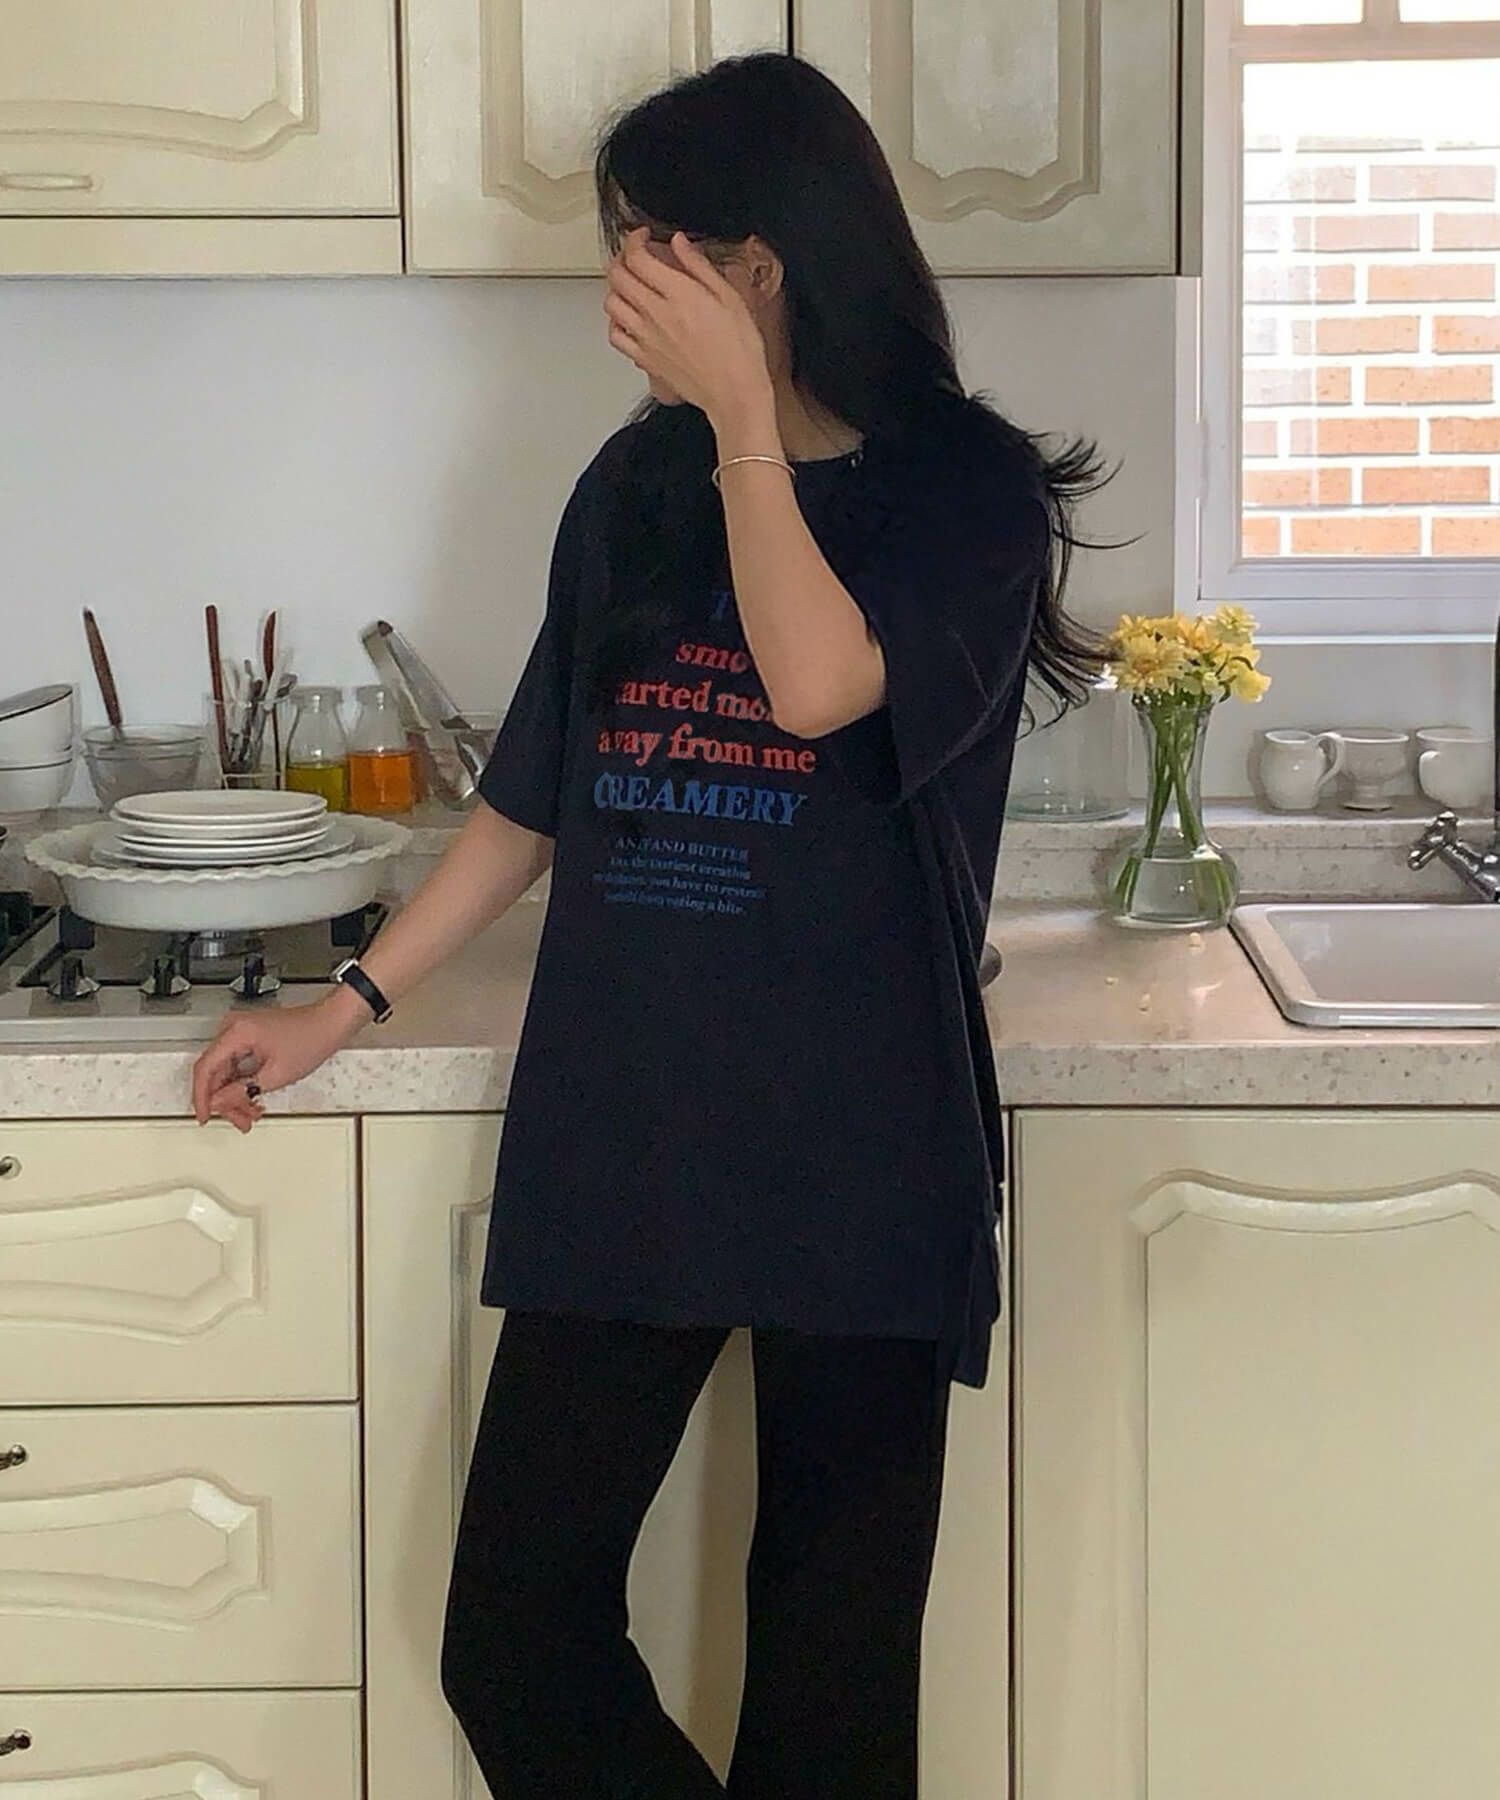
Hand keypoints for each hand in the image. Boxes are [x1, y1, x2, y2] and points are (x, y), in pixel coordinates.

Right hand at [192, 998, 357, 1132]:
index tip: (204, 1116)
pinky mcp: (249, 1037)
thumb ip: (242, 1091)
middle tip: (239, 1120)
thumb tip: (218, 1102)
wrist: (330, 1023)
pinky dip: (243, 1083)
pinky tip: (253, 1098)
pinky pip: (237, 1064)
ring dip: (236, 1095)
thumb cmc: (312, 1038)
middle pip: (216, 1072)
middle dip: (226, 1101)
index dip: (202, 1097)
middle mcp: (234, 1028)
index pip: (205, 1069)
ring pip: (226, 1071)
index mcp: (236, 1032)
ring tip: (250, 1113)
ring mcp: (241, 1032)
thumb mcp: (276, 1075)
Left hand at [604, 228, 773, 427]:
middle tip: (635, 258)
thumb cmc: (739, 350)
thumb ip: (699, 266)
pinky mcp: (645, 358)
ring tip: (631, 285)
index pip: (638, 256)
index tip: (643, 238)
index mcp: (679, 293)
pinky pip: (615, 335)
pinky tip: (629, 318)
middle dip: (623, 259)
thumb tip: (680, 243)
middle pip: (618, 276)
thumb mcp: (730, 297)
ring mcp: (647, 337)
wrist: (734, 392)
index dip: (635, 240)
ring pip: (611, 302)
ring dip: (617, 288)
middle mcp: (657, 313)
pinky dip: (616, 321)